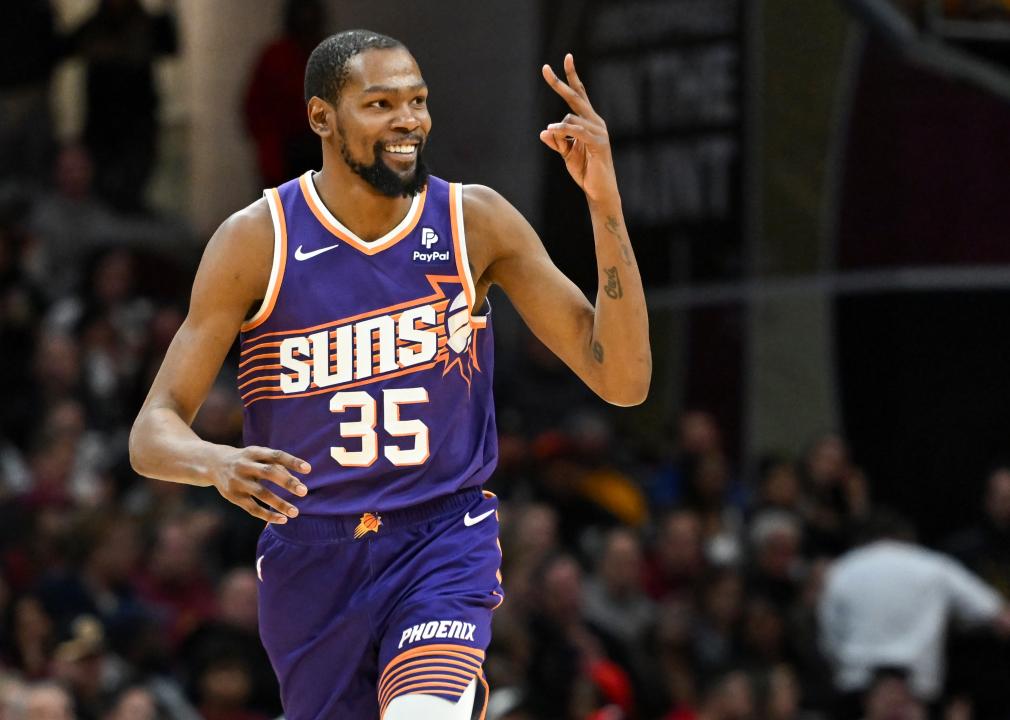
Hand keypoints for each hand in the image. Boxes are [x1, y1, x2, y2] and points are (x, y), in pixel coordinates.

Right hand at [210, 445, 309, 522]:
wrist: (212, 463)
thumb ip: (278, 466)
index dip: (292, 461)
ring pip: (261, 493)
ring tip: (295, 512)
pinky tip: (282, 519)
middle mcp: (245, 465)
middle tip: (304, 491)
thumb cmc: (246, 460)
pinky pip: (252, 508)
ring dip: (279, 503)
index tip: (308, 469)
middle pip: (268, 472)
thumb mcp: (258, 456)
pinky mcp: (233, 496)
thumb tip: (298, 483)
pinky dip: (267, 515)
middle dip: (287, 482)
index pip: (276, 455)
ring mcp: (238, 481)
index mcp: (254, 452)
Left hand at [540, 53, 617, 204]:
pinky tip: (552, 130)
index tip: (566, 57)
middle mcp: (596, 122)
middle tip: (544, 68)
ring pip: (571, 118)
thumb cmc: (585, 172)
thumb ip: (557, 142)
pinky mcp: (599, 144)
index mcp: (589, 122)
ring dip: (558, 128)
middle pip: (576, 97)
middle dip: (560, 83)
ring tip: (551, 135)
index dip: (571, 77)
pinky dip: (563, 130)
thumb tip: (544, 131)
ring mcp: (599, 132)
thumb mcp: (566, 154)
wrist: (599, 192)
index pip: (579, 95)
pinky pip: (577, 131)